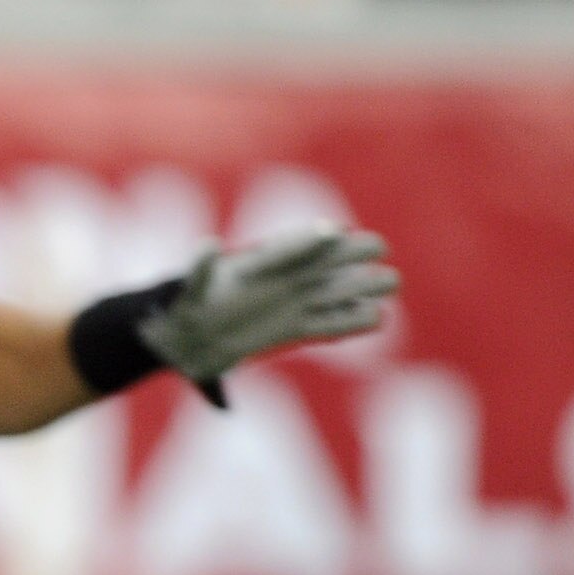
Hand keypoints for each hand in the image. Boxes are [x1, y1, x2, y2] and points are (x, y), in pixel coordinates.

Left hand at [140, 227, 396, 395]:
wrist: (187, 341)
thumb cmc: (187, 308)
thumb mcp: (190, 289)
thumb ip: (200, 269)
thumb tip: (208, 244)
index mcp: (260, 262)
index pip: (293, 245)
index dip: (308, 240)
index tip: (328, 233)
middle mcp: (284, 279)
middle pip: (330, 258)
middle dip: (350, 254)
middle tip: (375, 252)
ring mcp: (294, 303)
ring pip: (339, 289)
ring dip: (361, 287)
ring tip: (386, 284)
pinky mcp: (297, 329)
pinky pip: (333, 323)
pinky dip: (352, 322)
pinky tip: (375, 318)